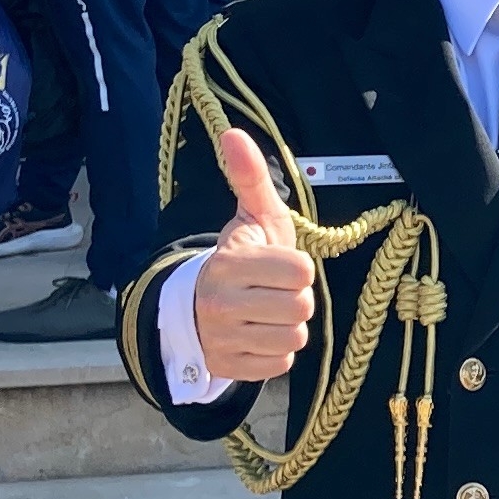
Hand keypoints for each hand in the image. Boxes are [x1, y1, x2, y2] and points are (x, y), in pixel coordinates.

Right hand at [191, 125, 316, 382]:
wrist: (197, 308)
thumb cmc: (240, 259)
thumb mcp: (251, 217)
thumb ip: (250, 176)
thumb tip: (233, 132)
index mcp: (229, 263)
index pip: (301, 270)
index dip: (297, 267)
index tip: (278, 265)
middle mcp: (220, 303)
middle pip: (301, 307)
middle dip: (296, 298)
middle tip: (275, 291)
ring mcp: (222, 339)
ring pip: (293, 339)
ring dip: (287, 327)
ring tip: (266, 314)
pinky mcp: (229, 367)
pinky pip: (280, 365)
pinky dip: (275, 353)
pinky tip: (257, 336)